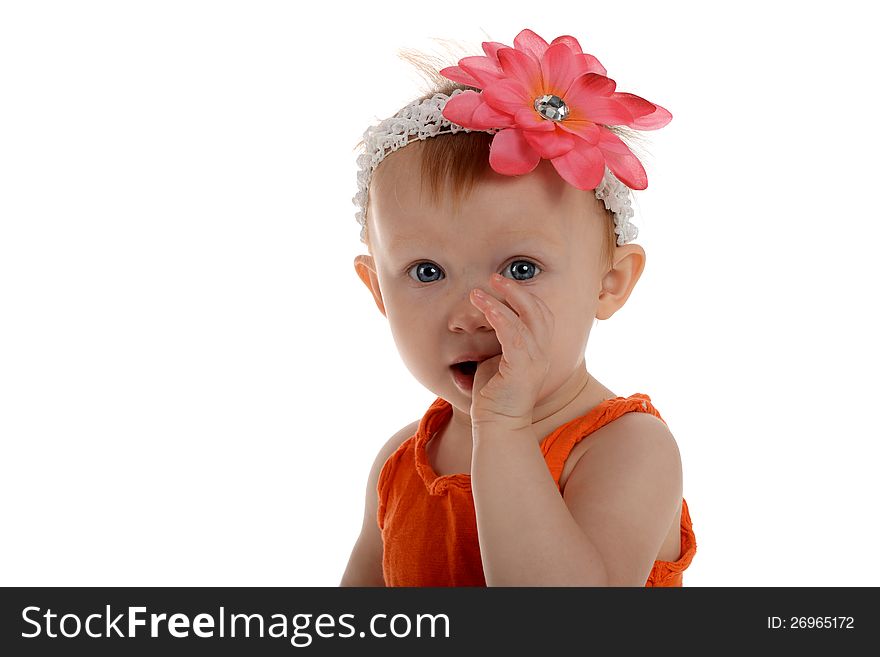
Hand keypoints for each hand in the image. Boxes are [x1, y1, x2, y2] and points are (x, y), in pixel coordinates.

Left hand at [468, 273, 554, 429]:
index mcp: (538, 351)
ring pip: (524, 320)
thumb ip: (497, 341)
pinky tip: (483, 307)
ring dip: (501, 300)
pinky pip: (513, 335)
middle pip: (538, 311)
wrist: (496, 425)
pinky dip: (499, 316)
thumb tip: (483, 320)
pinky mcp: (521, 369)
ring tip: (479, 290)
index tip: (502, 283)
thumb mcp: (496, 360)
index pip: (541, 314)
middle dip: (516, 290)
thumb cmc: (493, 395)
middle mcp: (542, 354)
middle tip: (494, 278)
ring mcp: (534, 362)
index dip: (524, 296)